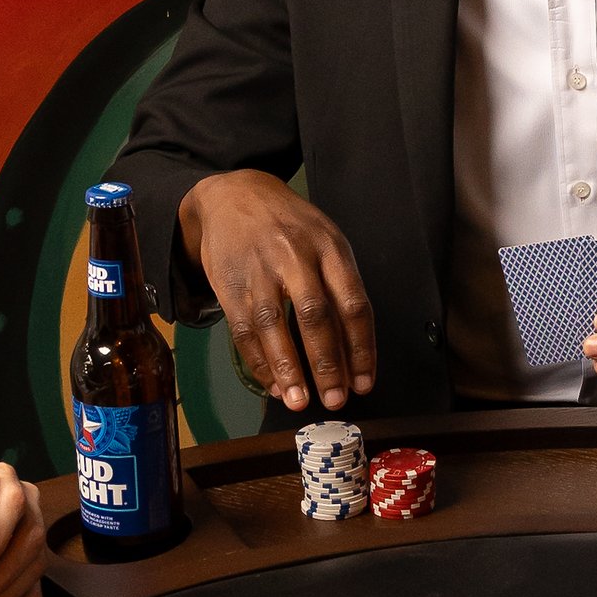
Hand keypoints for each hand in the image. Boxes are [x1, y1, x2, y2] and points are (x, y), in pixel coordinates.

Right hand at [183, 170, 375, 414]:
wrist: (234, 195)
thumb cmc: (290, 226)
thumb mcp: (325, 240)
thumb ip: (340, 286)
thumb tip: (354, 351)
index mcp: (330, 246)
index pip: (353, 303)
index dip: (361, 348)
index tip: (366, 382)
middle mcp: (296, 256)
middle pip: (315, 316)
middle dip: (328, 364)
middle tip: (336, 399)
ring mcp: (260, 269)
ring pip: (274, 324)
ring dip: (288, 369)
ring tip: (299, 401)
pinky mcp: (230, 283)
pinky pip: (244, 329)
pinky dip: (259, 361)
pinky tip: (273, 384)